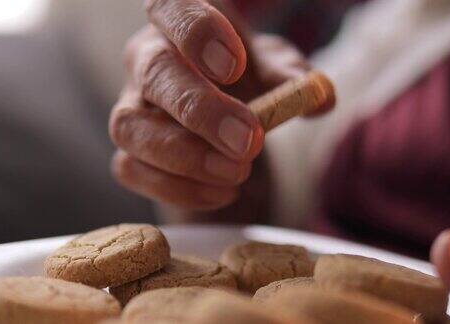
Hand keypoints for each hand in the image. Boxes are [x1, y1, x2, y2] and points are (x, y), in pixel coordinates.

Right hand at [109, 0, 309, 209]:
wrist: (221, 123)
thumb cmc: (245, 83)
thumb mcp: (274, 72)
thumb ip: (294, 79)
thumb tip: (321, 98)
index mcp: (180, 23)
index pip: (171, 7)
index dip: (197, 33)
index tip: (234, 65)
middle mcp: (146, 59)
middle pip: (154, 73)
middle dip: (202, 110)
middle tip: (249, 142)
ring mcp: (130, 107)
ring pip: (131, 128)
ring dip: (187, 158)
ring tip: (238, 173)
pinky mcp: (128, 151)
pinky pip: (133, 171)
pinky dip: (179, 189)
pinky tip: (222, 193)